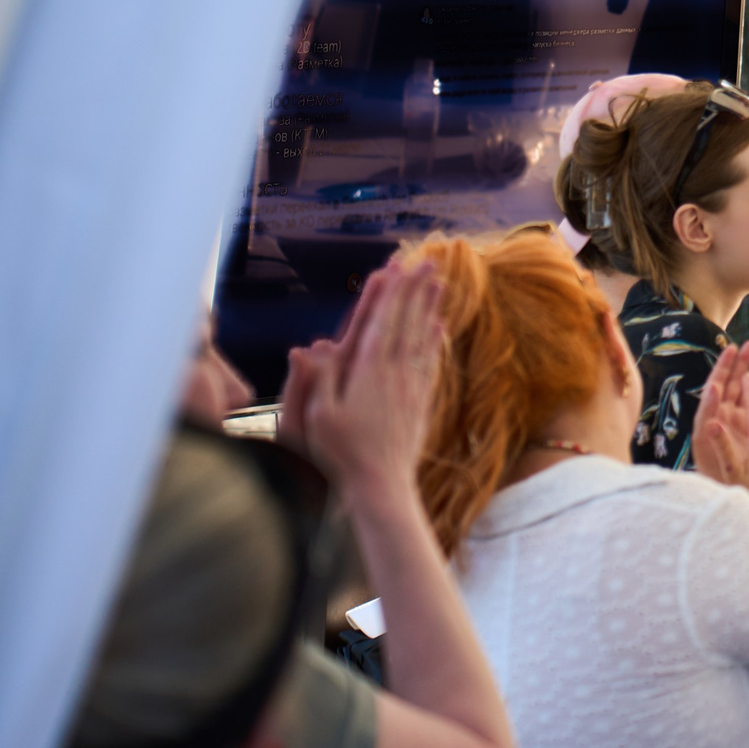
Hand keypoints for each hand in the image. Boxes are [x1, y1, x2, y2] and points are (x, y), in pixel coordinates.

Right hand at [285, 263, 446, 505]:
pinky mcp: (419, 403)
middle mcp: (393, 374)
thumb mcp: (315, 419)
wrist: (380, 487)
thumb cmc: (339, 455)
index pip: (378, 323)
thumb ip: (316, 381)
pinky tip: (439, 328)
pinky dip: (434, 342)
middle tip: (427, 260)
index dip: (387, 294)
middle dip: (414, 290)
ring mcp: (410, 388)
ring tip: (439, 282)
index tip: (396, 267)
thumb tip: (310, 346)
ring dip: (428, 308)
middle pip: (405, 323)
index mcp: (366, 373)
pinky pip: (429, 363)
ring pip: (421, 338)